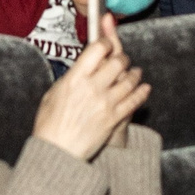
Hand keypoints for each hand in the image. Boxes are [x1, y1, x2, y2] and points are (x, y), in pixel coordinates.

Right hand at [29, 13, 148, 160]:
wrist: (57, 152)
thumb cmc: (50, 123)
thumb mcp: (54, 93)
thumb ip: (72, 76)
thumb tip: (85, 65)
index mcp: (75, 78)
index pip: (97, 49)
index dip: (105, 41)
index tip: (107, 43)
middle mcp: (92, 87)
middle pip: (118, 61)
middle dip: (122, 57)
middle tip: (122, 59)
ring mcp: (106, 103)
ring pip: (130, 79)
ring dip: (135, 73)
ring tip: (135, 72)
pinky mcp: (114, 118)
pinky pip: (135, 100)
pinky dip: (142, 92)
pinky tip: (144, 88)